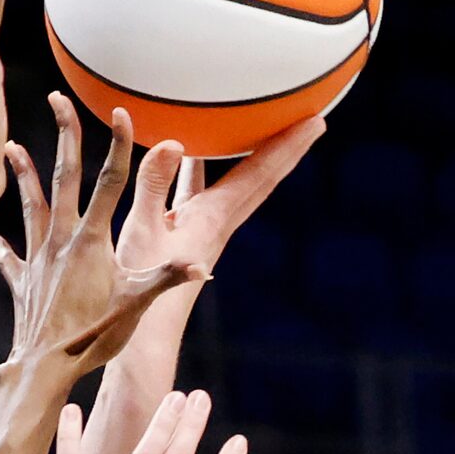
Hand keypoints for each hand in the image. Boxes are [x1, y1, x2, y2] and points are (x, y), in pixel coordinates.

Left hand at [0, 97, 205, 376]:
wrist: (44, 367)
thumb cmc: (92, 338)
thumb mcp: (135, 307)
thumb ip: (166, 280)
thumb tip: (202, 266)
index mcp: (92, 240)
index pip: (110, 182)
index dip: (118, 146)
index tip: (120, 112)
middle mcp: (61, 240)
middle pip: (65, 177)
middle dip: (64, 135)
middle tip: (57, 99)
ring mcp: (38, 257)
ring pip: (30, 204)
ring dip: (22, 174)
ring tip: (11, 148)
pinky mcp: (22, 278)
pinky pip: (9, 255)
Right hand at [114, 115, 324, 280]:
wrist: (144, 332)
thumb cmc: (139, 286)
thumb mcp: (140, 230)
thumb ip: (152, 185)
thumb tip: (171, 143)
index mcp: (213, 218)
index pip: (259, 174)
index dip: (287, 145)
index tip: (315, 120)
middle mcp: (218, 222)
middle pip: (262, 178)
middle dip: (286, 148)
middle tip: (310, 120)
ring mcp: (205, 229)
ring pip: (240, 184)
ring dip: (255, 157)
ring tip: (263, 130)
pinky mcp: (189, 235)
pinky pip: (210, 191)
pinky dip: (210, 168)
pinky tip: (191, 155)